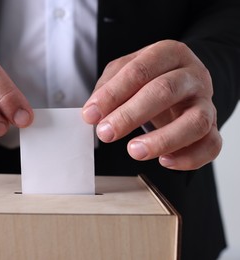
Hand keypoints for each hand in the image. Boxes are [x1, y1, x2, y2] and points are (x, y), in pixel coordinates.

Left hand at [82, 40, 221, 170]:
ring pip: (194, 122)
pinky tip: (165, 161)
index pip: (139, 70)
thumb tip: (93, 113)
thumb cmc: (151, 77)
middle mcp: (192, 75)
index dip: (113, 94)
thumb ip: (108, 88)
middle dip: (130, 115)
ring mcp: (206, 102)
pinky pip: (211, 145)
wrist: (183, 82)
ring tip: (134, 151)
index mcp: (168, 53)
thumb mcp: (126, 70)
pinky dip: (189, 157)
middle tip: (105, 133)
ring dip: (162, 140)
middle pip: (165, 91)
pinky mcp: (213, 127)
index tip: (91, 114)